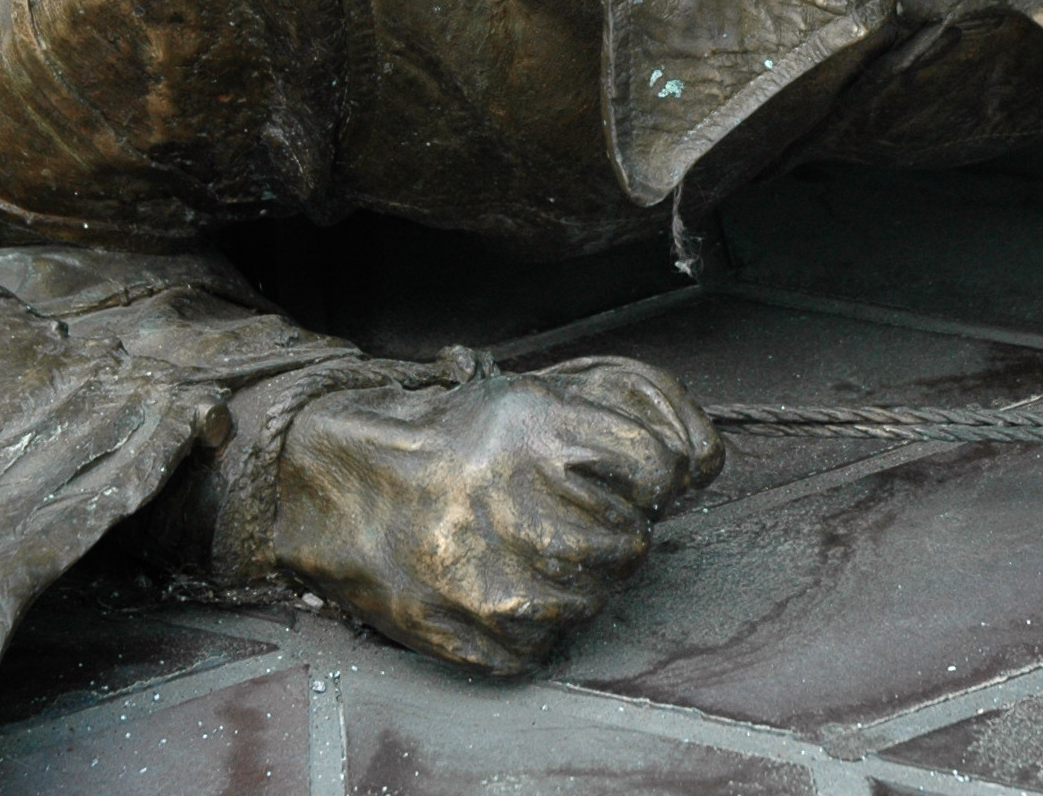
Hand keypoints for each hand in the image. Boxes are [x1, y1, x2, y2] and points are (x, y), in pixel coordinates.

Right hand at [268, 355, 722, 673]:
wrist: (339, 483)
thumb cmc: (451, 438)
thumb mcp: (534, 394)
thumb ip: (627, 413)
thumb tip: (703, 464)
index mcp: (534, 428)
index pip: (659, 466)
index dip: (651, 476)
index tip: (629, 478)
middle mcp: (512, 500)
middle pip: (630, 543)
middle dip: (613, 533)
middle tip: (571, 520)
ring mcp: (486, 575)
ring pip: (591, 601)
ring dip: (576, 583)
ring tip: (533, 553)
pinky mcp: (463, 630)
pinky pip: (539, 648)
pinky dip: (531, 629)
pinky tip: (503, 587)